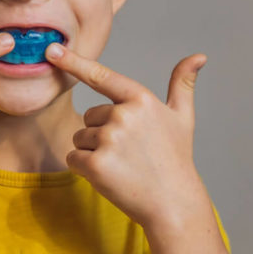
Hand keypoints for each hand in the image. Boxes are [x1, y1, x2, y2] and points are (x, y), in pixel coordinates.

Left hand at [44, 43, 208, 227]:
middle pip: (89, 117)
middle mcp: (123, 115)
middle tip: (129, 152)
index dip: (73, 61)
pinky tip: (110, 176)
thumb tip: (199, 56)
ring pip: (80, 138)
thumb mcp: (182, 118)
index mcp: (141, 99)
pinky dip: (84, 169)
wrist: (173, 203)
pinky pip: (73, 158)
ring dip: (93, 152)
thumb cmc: (175, 158)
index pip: (101, 76)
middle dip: (101, 133)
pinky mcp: (96, 164)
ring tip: (122, 165)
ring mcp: (109, 139)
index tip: (52, 50)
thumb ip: (183, 84)